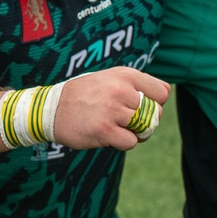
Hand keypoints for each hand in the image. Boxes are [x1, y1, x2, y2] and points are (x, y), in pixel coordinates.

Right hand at [52, 67, 169, 151]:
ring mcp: (112, 110)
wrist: (50, 108)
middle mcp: (120, 89)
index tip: (137, 105)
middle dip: (144, 121)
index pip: (162, 92)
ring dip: (133, 132)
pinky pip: (131, 142)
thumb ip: (137, 84)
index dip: (154, 103)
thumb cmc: (84, 95)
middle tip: (123, 119)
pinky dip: (122, 142)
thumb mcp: (109, 78)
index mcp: (124, 74)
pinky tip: (107, 135)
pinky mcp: (104, 130)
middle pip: (155, 113)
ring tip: (114, 126)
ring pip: (145, 129)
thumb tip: (166, 92)